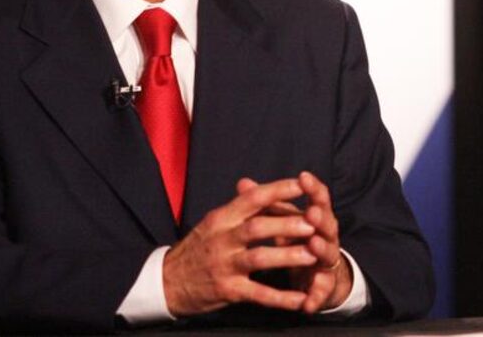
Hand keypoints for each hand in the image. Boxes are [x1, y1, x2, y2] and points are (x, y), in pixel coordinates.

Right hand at [163, 178, 318, 315]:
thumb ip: (237, 208)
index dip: (278, 190)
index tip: (302, 184)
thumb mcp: (213, 223)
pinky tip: (300, 298)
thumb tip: (258, 187)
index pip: (252, 199)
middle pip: (257, 227)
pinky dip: (280, 297)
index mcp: (221, 218)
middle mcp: (222, 239)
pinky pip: (258, 294)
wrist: (168, 281)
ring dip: (287, 256)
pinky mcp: (227, 290)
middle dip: (286, 224)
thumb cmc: (197, 248)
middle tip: (313, 222)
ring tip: (312, 256)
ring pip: (259, 258)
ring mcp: (224, 265)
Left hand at [236, 171, 352, 312]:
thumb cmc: (294, 240)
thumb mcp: (280, 220)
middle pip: (327, 224)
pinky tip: (307, 302)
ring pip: (327, 254)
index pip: (318, 198)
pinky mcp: (323, 286)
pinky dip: (315, 295)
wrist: (313, 276)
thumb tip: (243, 184)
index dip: (313, 188)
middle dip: (320, 218)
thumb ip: (265, 203)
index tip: (303, 176)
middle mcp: (325, 236)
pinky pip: (321, 291)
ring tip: (313, 245)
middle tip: (311, 212)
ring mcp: (325, 261)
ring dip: (321, 249)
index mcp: (316, 217)